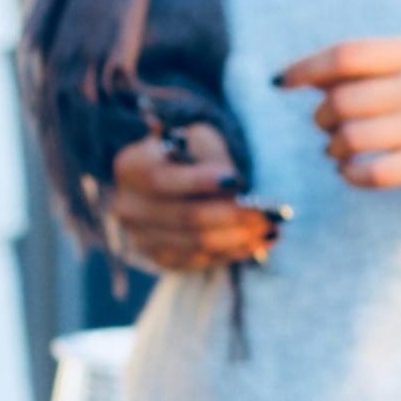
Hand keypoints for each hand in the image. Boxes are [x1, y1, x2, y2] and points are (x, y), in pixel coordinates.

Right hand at [107, 126, 275, 273]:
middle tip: (268, 214)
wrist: (174, 180)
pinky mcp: (162, 260)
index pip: (163, 180)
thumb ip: (211, 156)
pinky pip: (202, 261)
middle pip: (186, 218)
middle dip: (232, 217)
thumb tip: (232, 186)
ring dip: (239, 239)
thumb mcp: (198, 140)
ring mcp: (143, 239)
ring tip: (271, 230)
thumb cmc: (190, 154)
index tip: (236, 180)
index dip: (200, 181)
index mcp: (131, 167)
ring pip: (197, 244)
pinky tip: (258, 243)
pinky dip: (233, 252)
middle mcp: (129, 207)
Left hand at [276, 38, 400, 194]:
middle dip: (321, 117)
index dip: (306, 69)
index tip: (281, 82)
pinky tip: (349, 171)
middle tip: (324, 127)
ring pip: (353, 138)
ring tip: (336, 150)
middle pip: (343, 100)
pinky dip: (350, 174)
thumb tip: (292, 76)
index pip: (346, 56)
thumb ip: (355, 69)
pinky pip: (373, 173)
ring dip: (333, 148)